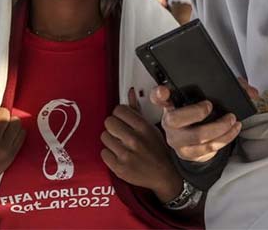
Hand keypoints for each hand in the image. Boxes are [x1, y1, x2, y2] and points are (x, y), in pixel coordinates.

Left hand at [100, 88, 181, 202]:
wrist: (163, 175)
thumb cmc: (158, 150)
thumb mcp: (152, 127)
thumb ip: (137, 110)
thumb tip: (130, 92)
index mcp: (143, 127)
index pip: (119, 110)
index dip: (119, 114)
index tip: (122, 118)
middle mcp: (134, 140)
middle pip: (109, 122)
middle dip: (113, 126)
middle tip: (119, 131)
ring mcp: (126, 155)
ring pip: (104, 137)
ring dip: (110, 140)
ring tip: (119, 144)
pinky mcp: (119, 168)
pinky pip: (103, 153)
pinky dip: (109, 154)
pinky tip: (118, 154)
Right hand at [151, 79, 257, 162]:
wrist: (193, 143)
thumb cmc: (198, 116)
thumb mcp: (205, 99)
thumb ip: (227, 88)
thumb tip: (250, 91)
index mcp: (170, 105)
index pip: (157, 98)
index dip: (159, 94)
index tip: (164, 90)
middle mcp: (170, 124)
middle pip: (175, 120)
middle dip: (196, 112)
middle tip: (209, 106)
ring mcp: (178, 141)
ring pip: (197, 137)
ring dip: (219, 128)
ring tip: (232, 120)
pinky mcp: (190, 154)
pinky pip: (208, 149)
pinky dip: (225, 138)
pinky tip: (233, 130)